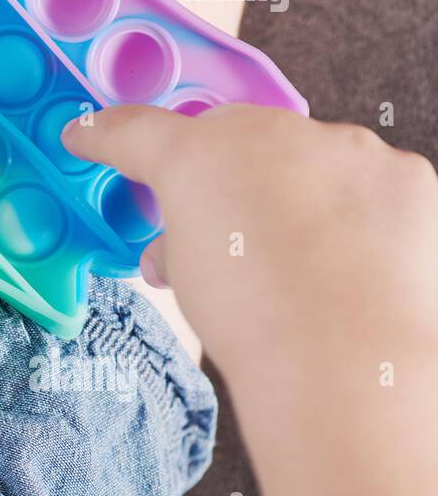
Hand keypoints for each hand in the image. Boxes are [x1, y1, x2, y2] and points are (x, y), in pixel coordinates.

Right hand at [63, 104, 437, 364]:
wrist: (344, 363)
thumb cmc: (256, 323)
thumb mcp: (182, 279)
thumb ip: (173, 243)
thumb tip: (177, 251)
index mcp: (194, 156)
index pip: (138, 132)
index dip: (108, 137)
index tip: (91, 136)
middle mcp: (267, 134)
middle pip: (232, 138)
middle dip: (224, 176)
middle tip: (226, 236)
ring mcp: (342, 148)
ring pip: (306, 155)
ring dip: (296, 191)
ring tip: (299, 260)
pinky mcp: (404, 173)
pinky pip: (368, 180)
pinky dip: (358, 211)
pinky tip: (352, 259)